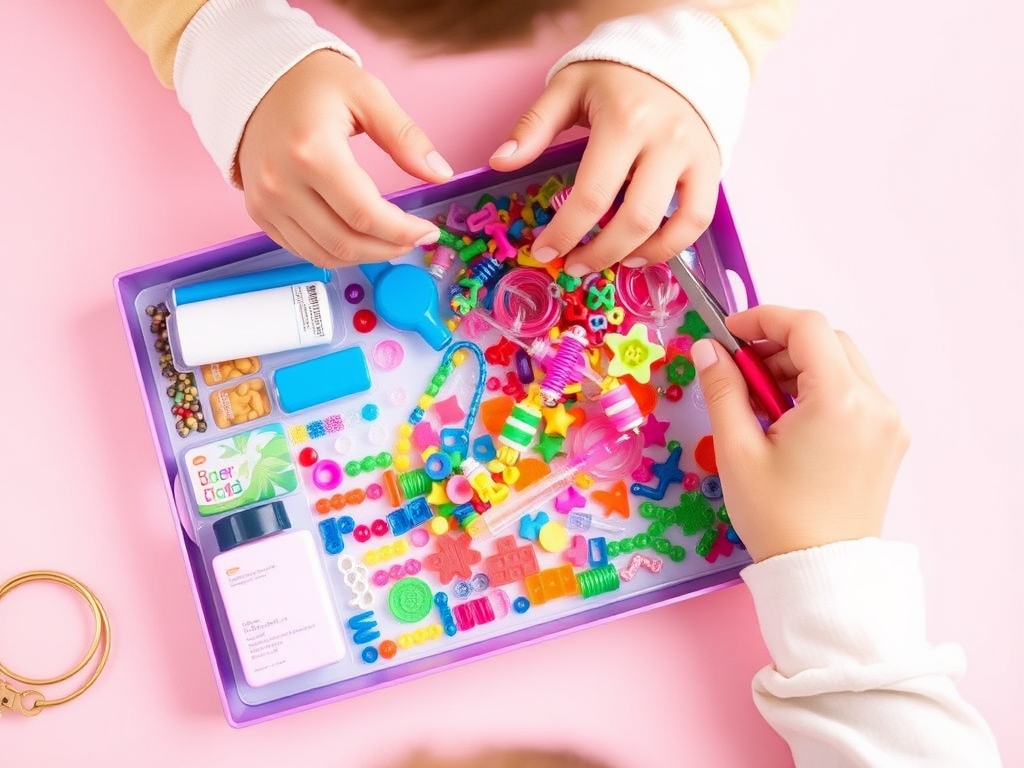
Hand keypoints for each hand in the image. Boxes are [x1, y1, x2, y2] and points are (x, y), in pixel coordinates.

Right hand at [237, 50, 451, 266]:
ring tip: (390, 240)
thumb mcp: (368, 95)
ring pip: (325, 255)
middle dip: (389, 248)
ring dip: (365, 256)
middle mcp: (282, 183)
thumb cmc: (314, 82)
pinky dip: (336, 252)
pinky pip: (302, 250)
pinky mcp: (260, 211)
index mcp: (311, 152)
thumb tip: (440, 173)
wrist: (256, 79)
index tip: (428, 231)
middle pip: (346, 242)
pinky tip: (359, 237)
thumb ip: (406, 137)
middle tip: (414, 238)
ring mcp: (266, 201)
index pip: (365, 214)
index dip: (403, 231)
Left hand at [489, 60, 720, 276]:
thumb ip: (534, 126)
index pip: (593, 195)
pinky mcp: (711, 167)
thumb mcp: (569, 87)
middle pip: (634, 219)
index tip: (543, 252)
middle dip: (598, 253)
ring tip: (606, 263)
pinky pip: (697, 219)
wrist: (678, 51)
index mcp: (625, 121)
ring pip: (669, 225)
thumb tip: (500, 162)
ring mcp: (693, 156)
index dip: (566, 232)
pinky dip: (671, 246)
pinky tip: (641, 254)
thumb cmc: (617, 74)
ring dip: (634, 256)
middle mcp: (665, 141)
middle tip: (572, 266)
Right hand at [691, 306, 908, 561]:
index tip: (728, 333)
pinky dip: (820, 389)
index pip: (807, 327)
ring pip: (843, 364)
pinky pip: (854, 392)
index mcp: (840, 400)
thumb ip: (722, 388)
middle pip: (828, 341)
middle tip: (740, 368)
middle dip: (780, 343)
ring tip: (761, 401)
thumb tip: (708, 349)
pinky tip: (789, 419)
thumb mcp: (737, 449)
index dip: (763, 319)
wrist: (820, 573)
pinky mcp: (888, 440)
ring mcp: (887, 422)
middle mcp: (875, 403)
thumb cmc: (776, 517)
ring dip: (800, 366)